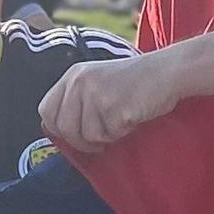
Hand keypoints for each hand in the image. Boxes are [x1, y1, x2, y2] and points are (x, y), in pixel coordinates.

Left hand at [38, 51, 182, 153]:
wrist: (167, 71)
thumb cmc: (135, 82)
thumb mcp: (98, 81)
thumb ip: (77, 101)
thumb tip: (59, 133)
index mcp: (73, 75)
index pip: (46, 110)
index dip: (58, 128)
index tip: (75, 134)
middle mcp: (80, 82)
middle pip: (64, 128)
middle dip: (81, 141)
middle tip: (101, 139)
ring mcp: (96, 94)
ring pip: (87, 135)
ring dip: (106, 136)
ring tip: (122, 120)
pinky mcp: (113, 106)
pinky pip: (110, 134)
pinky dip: (122, 132)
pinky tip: (132, 117)